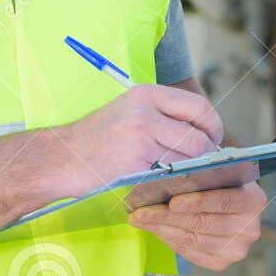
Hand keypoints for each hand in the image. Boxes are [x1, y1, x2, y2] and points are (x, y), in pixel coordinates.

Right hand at [57, 85, 223, 193]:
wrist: (62, 158)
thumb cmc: (97, 139)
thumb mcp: (130, 112)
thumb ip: (163, 116)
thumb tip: (203, 131)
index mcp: (147, 94)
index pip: (198, 106)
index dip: (213, 125)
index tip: (213, 139)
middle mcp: (145, 110)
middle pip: (199, 133)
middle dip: (207, 151)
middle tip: (204, 161)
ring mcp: (141, 135)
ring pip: (189, 155)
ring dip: (192, 168)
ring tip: (181, 171)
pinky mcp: (136, 161)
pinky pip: (171, 172)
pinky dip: (175, 179)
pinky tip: (165, 181)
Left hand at [129, 181, 266, 269]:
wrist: (228, 200)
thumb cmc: (218, 181)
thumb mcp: (216, 170)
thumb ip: (202, 171)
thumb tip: (173, 171)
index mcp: (253, 200)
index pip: (222, 201)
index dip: (196, 202)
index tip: (172, 202)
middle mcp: (249, 228)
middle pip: (202, 223)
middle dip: (167, 216)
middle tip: (141, 210)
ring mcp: (236, 249)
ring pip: (191, 239)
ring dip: (161, 228)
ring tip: (140, 218)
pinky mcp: (221, 262)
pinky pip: (188, 252)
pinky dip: (167, 238)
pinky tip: (153, 228)